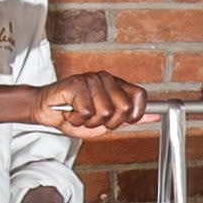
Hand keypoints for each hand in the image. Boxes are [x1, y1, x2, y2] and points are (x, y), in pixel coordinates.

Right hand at [33, 71, 154, 138]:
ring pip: (104, 112)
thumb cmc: (76, 114)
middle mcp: (105, 78)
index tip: (123, 121)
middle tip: (95, 120)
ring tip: (80, 115)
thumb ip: (129, 117)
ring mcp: (90, 79)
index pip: (140, 96)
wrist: (46, 110)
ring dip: (90, 122)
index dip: (135, 114)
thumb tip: (155, 115)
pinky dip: (76, 120)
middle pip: (123, 108)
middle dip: (110, 123)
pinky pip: (85, 113)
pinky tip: (70, 112)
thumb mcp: (106, 119)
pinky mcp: (76, 84)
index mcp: (115, 84)